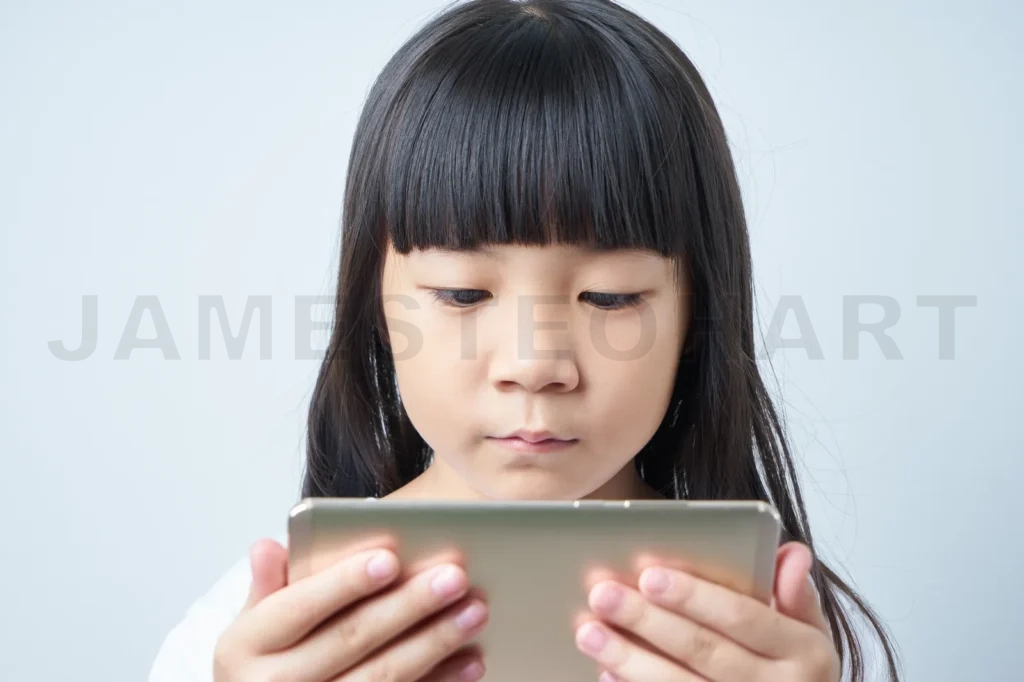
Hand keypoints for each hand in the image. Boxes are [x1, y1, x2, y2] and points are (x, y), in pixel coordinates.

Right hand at [214, 538, 488, 681]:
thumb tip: (268, 546)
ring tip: (475, 611)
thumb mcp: (251, 625)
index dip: (345, 582)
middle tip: (455, 576)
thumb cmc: (264, 661)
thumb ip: (268, 586)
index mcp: (245, 647)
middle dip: (407, 606)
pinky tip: (471, 661)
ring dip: (435, 643)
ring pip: (383, 677)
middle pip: (351, 640)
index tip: (390, 557)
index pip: (299, 608)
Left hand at [574, 541, 839, 681]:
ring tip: (589, 631)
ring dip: (629, 659)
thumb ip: (796, 594)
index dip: (695, 596)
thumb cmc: (796, 671)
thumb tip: (792, 554)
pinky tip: (607, 673)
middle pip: (703, 650)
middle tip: (603, 594)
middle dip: (648, 621)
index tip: (650, 574)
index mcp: (805, 653)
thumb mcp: (809, 632)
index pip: (743, 617)